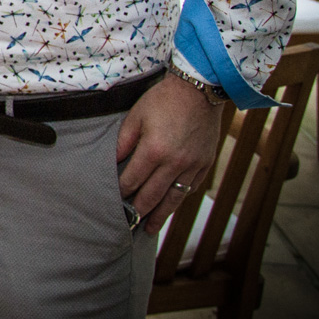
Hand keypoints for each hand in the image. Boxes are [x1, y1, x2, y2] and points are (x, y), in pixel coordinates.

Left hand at [116, 72, 224, 232]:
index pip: (133, 180)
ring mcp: (192, 165)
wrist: (199, 90)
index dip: (122, 192)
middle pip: (153, 195)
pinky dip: (179, 200)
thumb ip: (124, 141)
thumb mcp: (136, 116)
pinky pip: (191, 188)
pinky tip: (171, 207)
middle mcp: (175, 163)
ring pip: (174, 197)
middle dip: (139, 211)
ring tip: (149, 228)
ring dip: (161, 215)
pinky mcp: (205, 164)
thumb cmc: (163, 99)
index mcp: (154, 150)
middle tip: (127, 224)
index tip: (113, 201)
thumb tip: (113, 161)